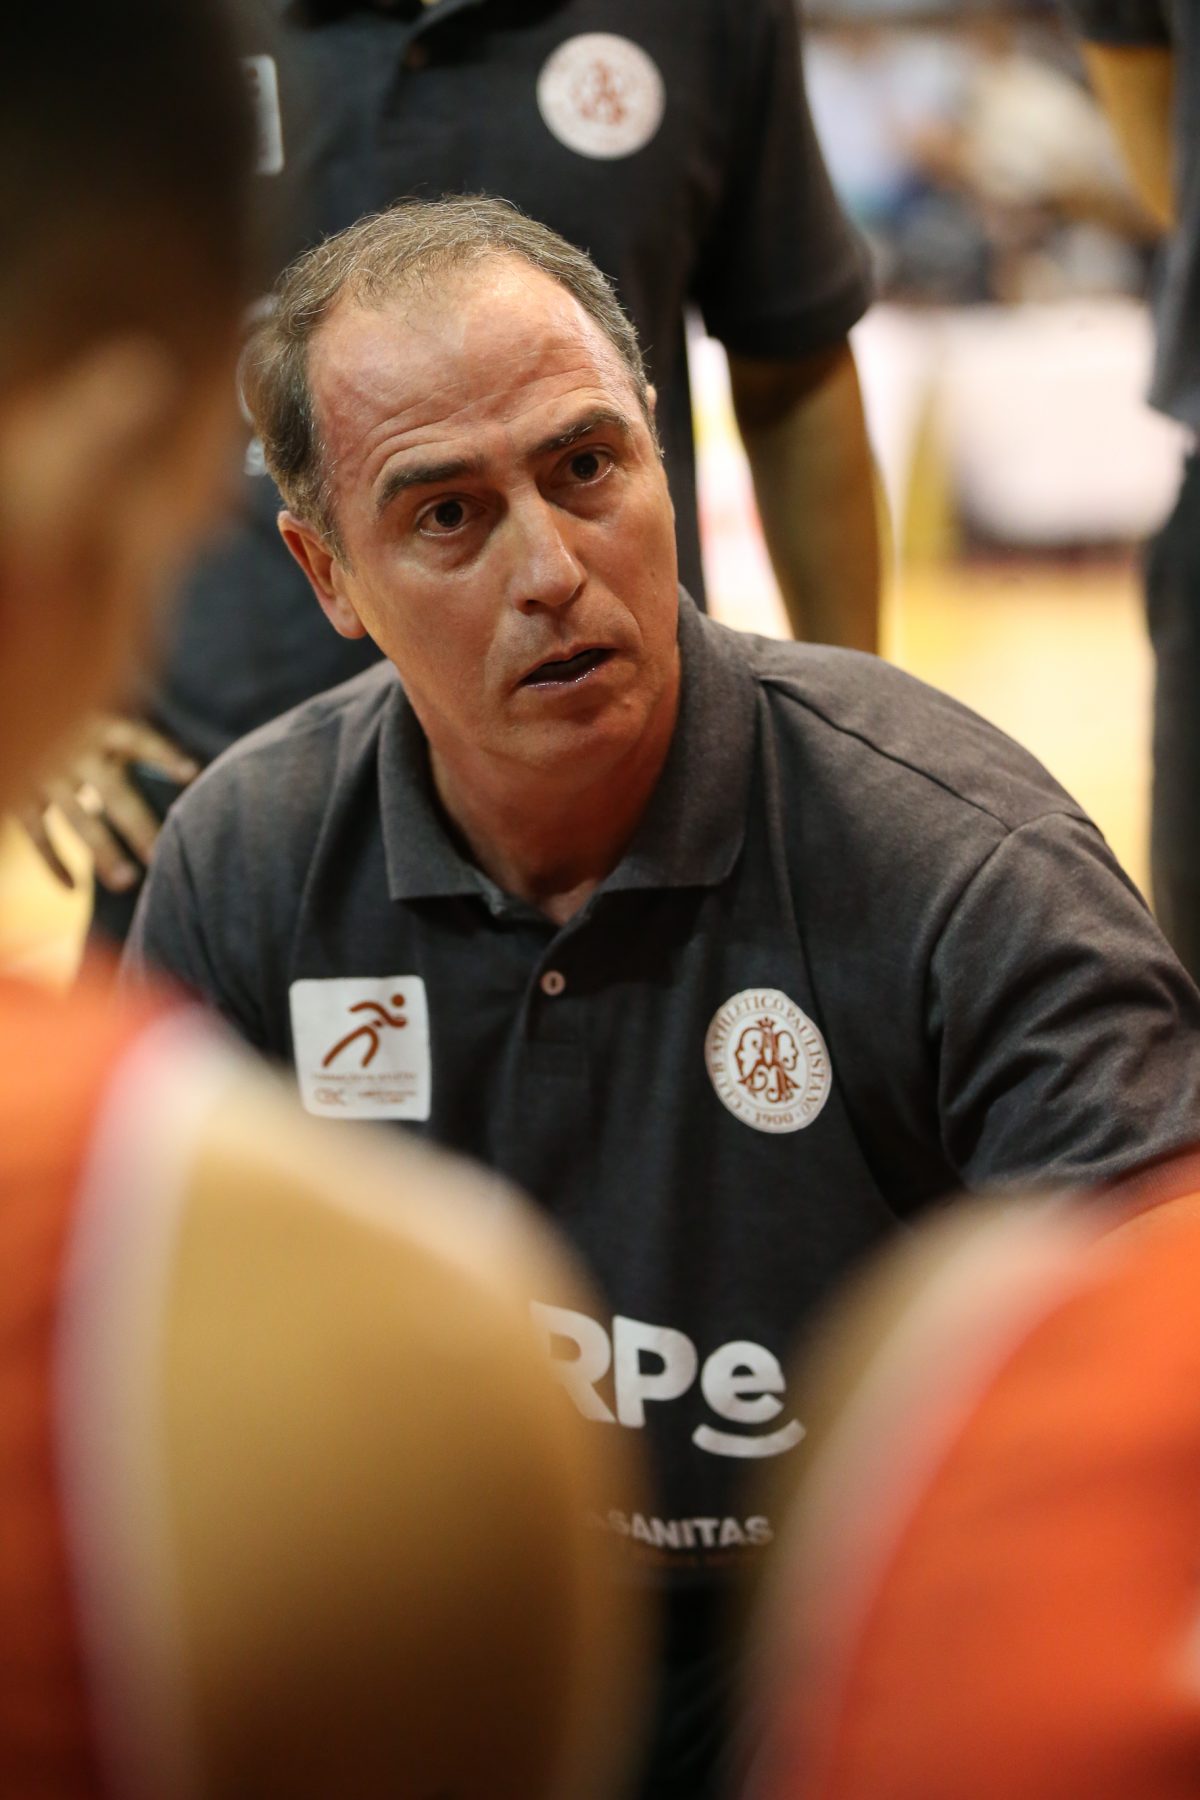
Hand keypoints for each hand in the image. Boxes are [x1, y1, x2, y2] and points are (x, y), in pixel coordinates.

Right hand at [18, 713, 199, 892]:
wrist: (17, 720)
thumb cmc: (74, 732)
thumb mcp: (99, 727)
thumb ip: (131, 749)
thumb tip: (186, 777)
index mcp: (100, 730)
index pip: (136, 741)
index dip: (162, 755)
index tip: (190, 772)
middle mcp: (75, 752)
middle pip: (113, 793)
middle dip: (138, 827)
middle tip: (159, 858)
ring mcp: (46, 776)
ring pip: (79, 820)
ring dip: (103, 853)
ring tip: (127, 882)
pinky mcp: (20, 798)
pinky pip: (39, 835)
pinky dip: (54, 863)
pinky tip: (73, 888)